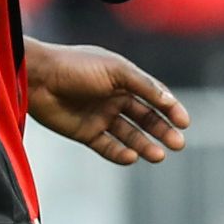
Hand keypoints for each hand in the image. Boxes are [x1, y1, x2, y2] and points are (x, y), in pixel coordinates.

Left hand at [24, 40, 190, 164]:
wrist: (38, 78)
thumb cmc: (77, 67)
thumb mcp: (116, 70)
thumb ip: (143, 86)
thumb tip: (169, 100)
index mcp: (124, 78)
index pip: (154, 95)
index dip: (171, 108)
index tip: (185, 122)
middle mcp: (114, 97)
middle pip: (145, 117)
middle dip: (162, 130)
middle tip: (178, 143)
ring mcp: (100, 116)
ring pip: (129, 134)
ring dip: (145, 145)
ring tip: (159, 155)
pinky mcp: (85, 132)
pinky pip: (107, 146)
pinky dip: (121, 153)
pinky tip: (132, 157)